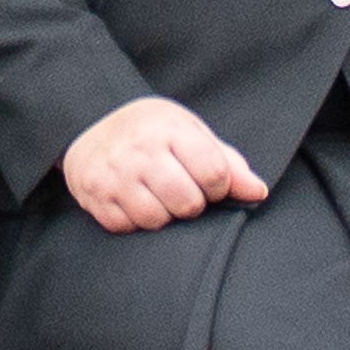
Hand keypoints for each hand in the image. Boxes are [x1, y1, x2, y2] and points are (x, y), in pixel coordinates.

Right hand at [60, 96, 270, 234]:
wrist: (92, 122)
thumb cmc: (153, 132)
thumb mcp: (191, 134)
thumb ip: (227, 163)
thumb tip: (257, 193)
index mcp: (170, 129)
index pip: (214, 174)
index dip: (218, 187)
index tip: (209, 183)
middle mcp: (140, 150)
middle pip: (187, 203)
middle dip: (191, 204)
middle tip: (181, 192)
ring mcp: (114, 174)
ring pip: (156, 220)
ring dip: (163, 215)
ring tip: (157, 197)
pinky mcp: (94, 195)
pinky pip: (126, 227)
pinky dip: (134, 221)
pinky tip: (133, 200)